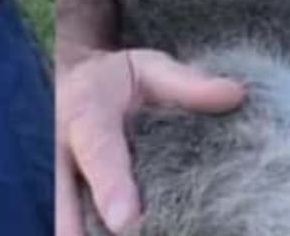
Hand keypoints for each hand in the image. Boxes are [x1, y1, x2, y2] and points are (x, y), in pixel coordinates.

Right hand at [55, 49, 244, 234]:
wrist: (68, 81)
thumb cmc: (116, 80)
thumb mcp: (148, 69)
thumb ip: (186, 84)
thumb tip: (235, 94)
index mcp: (86, 114)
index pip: (98, 152)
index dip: (110, 187)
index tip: (125, 221)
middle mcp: (58, 151)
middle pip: (59, 200)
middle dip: (74, 229)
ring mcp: (54, 180)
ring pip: (59, 216)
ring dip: (78, 232)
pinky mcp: (57, 199)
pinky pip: (67, 222)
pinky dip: (83, 233)